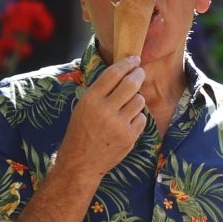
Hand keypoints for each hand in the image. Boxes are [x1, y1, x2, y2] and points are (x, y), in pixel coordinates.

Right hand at [61, 57, 146, 174]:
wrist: (81, 162)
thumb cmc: (81, 131)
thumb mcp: (83, 107)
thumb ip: (101, 91)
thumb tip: (122, 72)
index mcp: (91, 99)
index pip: (113, 73)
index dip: (126, 63)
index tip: (134, 59)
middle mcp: (105, 110)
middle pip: (131, 83)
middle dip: (138, 74)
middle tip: (140, 72)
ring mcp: (119, 124)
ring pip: (139, 100)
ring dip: (137, 98)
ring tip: (128, 104)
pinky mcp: (130, 136)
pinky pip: (142, 117)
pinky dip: (137, 117)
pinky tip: (127, 122)